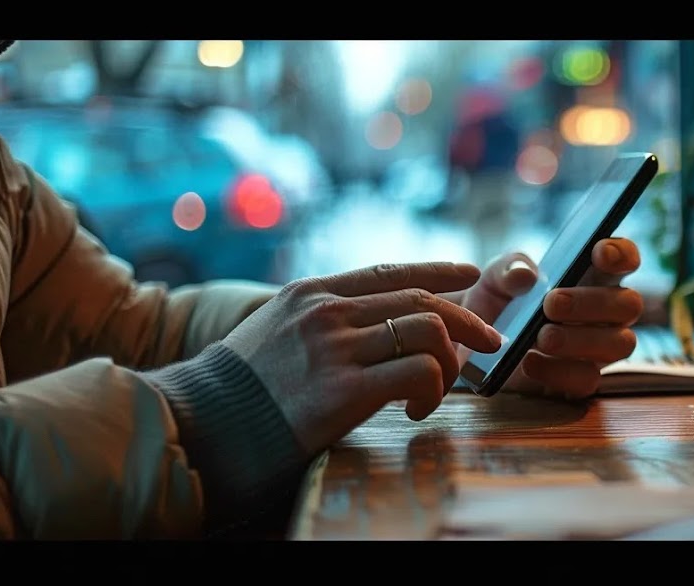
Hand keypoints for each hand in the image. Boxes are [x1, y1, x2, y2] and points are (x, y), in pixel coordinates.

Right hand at [222, 262, 502, 451]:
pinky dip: (432, 391)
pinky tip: (417, 410)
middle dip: (467, 321)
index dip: (436, 271)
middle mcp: (327, 312)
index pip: (389, 272)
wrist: (204, 422)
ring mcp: (335, 348)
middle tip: (489, 343)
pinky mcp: (344, 389)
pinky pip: (418, 373)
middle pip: (421, 301)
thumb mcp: (278, 331)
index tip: (469, 273)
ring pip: (428, 332)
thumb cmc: (244, 388)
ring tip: (436, 390)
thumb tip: (373, 324)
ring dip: (447, 363)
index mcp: (312, 293)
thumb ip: (324, 320)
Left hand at [451, 238, 643, 399]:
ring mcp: (600, 348)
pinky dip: (559, 371)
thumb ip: (508, 271)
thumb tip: (525, 276)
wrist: (476, 349)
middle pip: (629, 304)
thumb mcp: (495, 280)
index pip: (625, 260)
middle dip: (592, 303)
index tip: (599, 253)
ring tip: (542, 337)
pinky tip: (530, 362)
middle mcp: (606, 313)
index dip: (622, 254)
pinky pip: (589, 379)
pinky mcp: (583, 379)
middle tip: (551, 304)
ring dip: (581, 339)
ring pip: (620, 343)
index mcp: (593, 277)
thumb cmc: (499, 305)